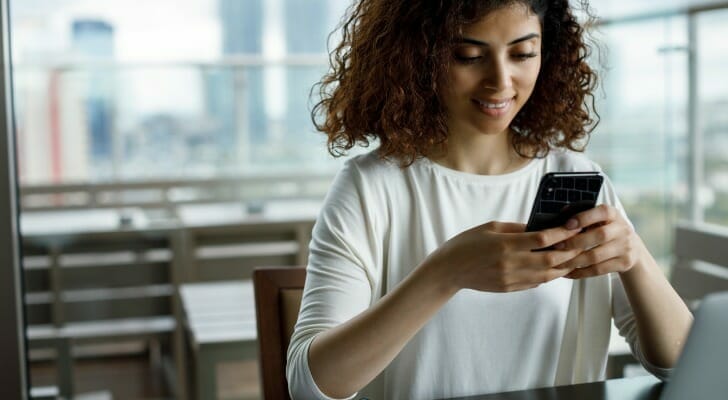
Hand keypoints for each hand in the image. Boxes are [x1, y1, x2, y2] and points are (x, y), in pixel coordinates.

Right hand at [426, 221, 582, 292]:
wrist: (449, 270)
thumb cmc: (466, 244)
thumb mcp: (490, 228)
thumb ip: (516, 228)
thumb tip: (539, 227)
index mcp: (505, 245)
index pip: (542, 239)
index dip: (562, 233)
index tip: (574, 227)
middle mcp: (510, 263)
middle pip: (550, 260)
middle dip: (569, 252)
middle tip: (581, 244)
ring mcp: (510, 279)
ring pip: (547, 275)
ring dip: (563, 267)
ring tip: (573, 258)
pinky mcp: (509, 288)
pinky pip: (535, 283)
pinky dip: (547, 276)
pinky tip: (553, 269)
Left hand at [555, 204, 642, 278]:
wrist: (633, 247)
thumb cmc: (607, 229)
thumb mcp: (600, 218)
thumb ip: (583, 213)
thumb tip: (563, 212)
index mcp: (614, 215)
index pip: (603, 212)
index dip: (585, 217)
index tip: (567, 224)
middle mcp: (622, 230)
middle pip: (600, 235)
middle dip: (575, 242)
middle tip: (557, 246)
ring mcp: (625, 247)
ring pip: (596, 256)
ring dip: (574, 261)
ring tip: (558, 263)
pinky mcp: (624, 263)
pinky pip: (598, 270)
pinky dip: (580, 272)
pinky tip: (568, 273)